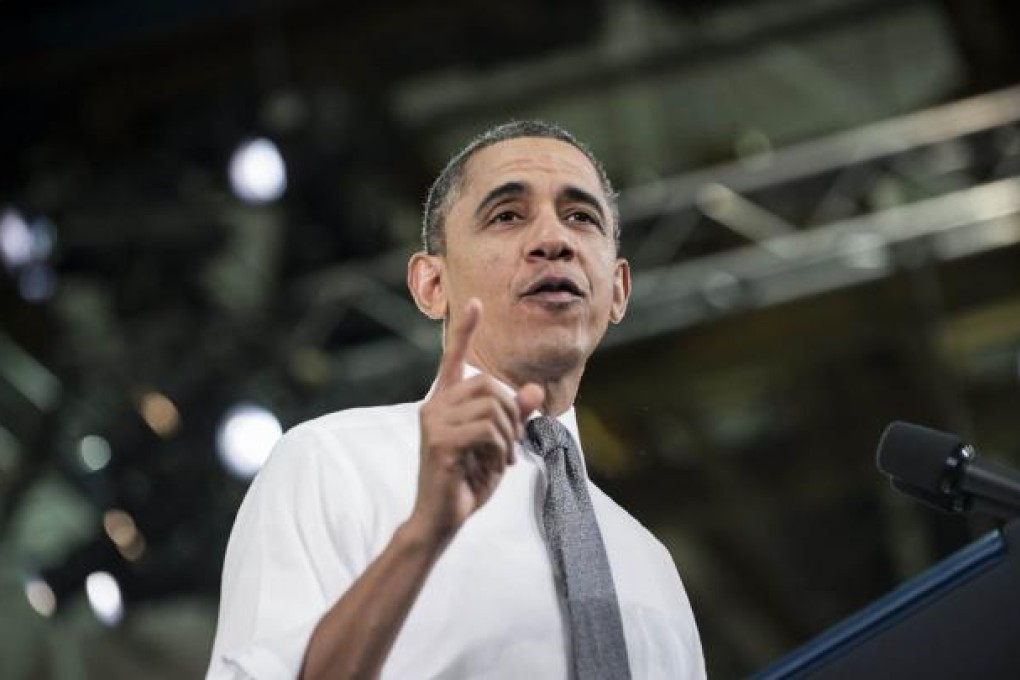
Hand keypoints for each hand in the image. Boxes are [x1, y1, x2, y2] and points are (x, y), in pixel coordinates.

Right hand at [410, 298, 543, 545]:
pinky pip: (488, 431)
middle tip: (511, 447)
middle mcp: (434, 406)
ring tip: (502, 460)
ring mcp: (434, 422)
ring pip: (493, 408)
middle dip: (513, 415)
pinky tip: (495, 467)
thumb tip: (534, 390)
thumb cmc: (466, 482)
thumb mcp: (498, 447)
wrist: (441, 519)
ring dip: (509, 437)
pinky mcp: (440, 442)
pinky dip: (502, 450)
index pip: (454, 358)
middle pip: (490, 385)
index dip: (466, 330)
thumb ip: (515, 419)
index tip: (477, 302)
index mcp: (445, 403)